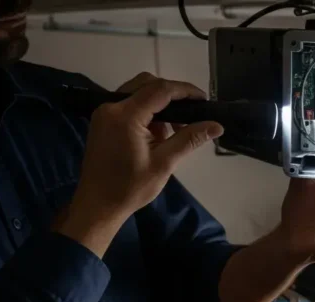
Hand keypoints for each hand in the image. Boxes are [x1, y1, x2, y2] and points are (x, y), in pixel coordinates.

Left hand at [59, 73, 222, 256]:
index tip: (205, 99)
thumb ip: (190, 139)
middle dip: (172, 94)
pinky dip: (147, 110)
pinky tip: (159, 131)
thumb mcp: (165, 163)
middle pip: (146, 84)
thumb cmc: (131, 187)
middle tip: (192, 112)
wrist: (98, 204)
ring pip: (137, 92)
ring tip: (176, 127)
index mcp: (125, 116)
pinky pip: (129, 104)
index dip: (185, 91)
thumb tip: (217, 125)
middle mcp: (111, 107)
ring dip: (159, 103)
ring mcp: (104, 113)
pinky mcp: (103, 121)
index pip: (160, 90)